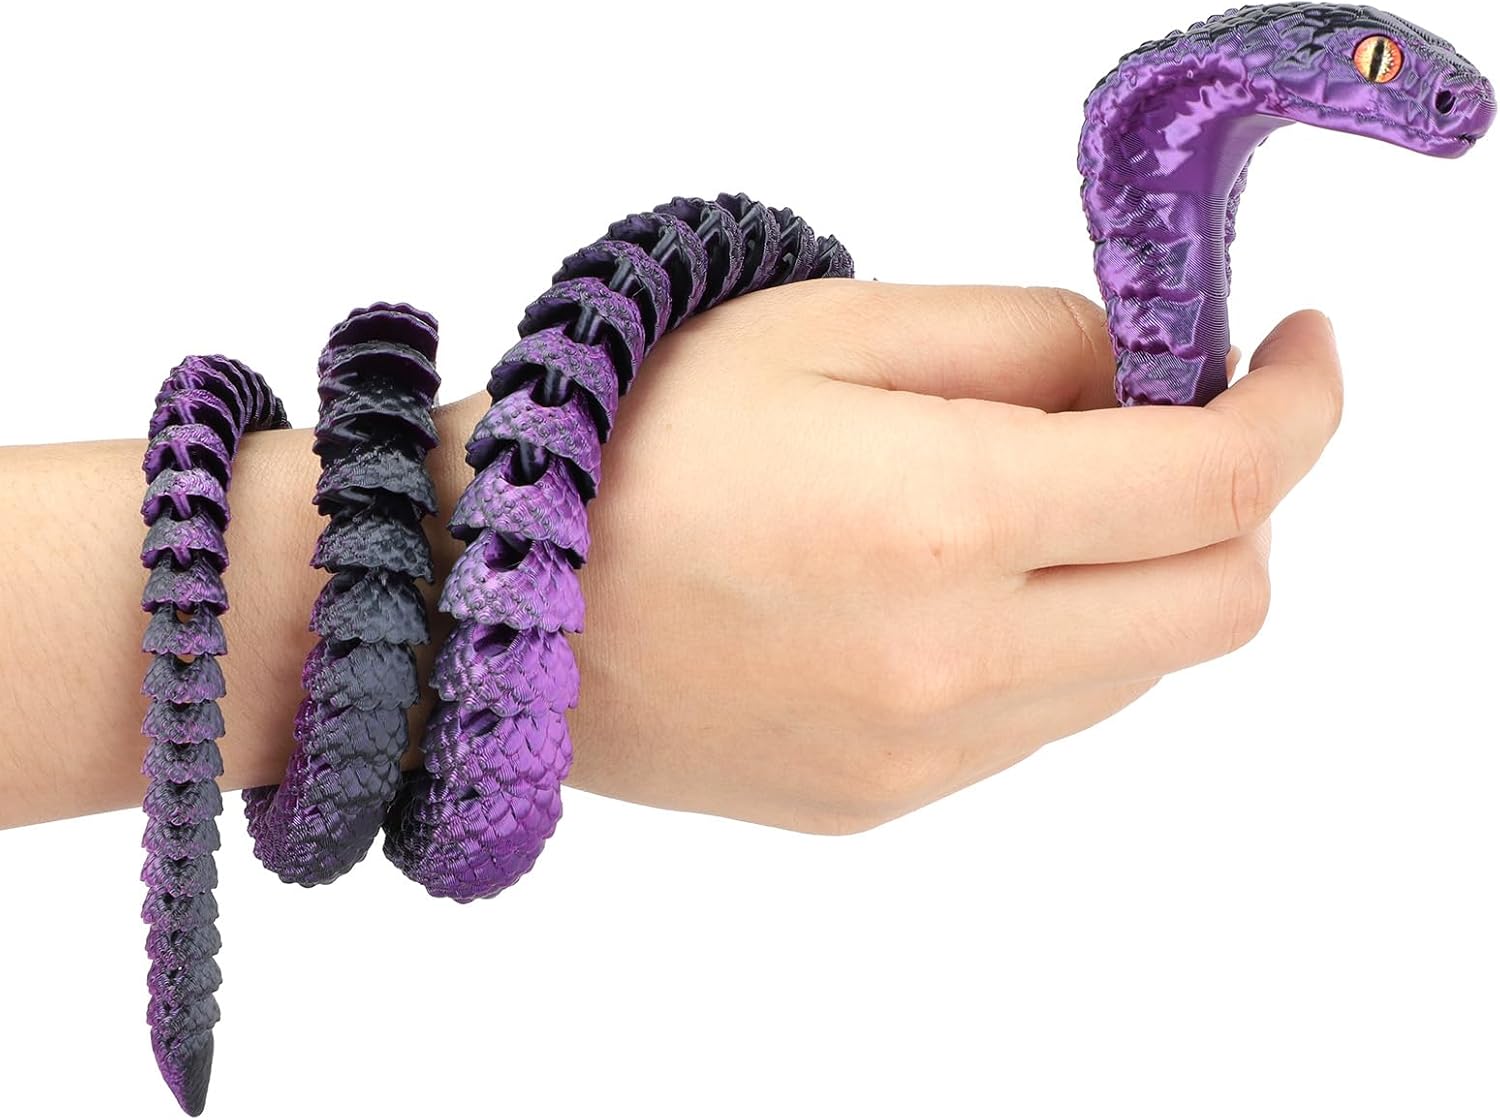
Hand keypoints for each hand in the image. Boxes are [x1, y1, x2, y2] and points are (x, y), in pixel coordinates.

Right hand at [457, 279, 1340, 833]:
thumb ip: (1027, 339)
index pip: (1218, 479)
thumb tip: (1142, 378)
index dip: (1296, 405)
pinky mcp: (884, 803)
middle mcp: (953, 664)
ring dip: (1131, 573)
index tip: (1298, 353)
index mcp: (942, 517)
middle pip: (1219, 602)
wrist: (483, 601)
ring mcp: (924, 755)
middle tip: (1167, 424)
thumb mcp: (831, 324)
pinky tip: (947, 584)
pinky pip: (1038, 722)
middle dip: (1236, 503)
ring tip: (1018, 501)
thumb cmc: (631, 437)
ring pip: (1134, 667)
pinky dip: (1048, 642)